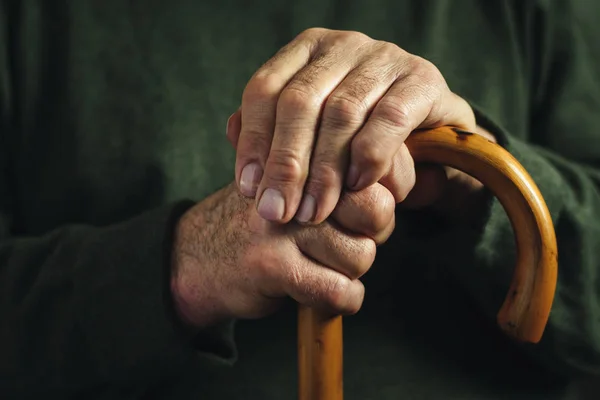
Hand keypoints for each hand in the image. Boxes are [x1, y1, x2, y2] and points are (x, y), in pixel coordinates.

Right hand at [170, 182, 394, 327]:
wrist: (195, 256)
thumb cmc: (262, 221)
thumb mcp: (294, 182)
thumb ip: (341, 172)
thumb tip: (402, 180)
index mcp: (301, 158)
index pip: (372, 167)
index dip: (383, 196)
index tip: (364, 214)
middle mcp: (292, 184)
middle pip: (375, 211)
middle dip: (373, 233)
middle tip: (349, 239)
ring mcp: (280, 224)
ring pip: (360, 256)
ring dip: (350, 271)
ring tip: (321, 265)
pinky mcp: (271, 265)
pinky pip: (337, 291)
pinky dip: (340, 299)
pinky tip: (317, 291)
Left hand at [231, 27, 481, 224]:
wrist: (427, 132)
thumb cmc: (357, 136)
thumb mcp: (311, 135)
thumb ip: (274, 137)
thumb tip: (239, 153)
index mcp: (306, 51)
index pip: (264, 90)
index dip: (253, 141)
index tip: (248, 190)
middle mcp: (342, 45)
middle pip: (299, 101)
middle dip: (286, 164)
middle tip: (278, 211)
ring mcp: (384, 57)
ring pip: (341, 111)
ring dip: (324, 170)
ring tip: (314, 212)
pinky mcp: (422, 79)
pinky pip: (389, 118)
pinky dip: (369, 156)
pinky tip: (358, 186)